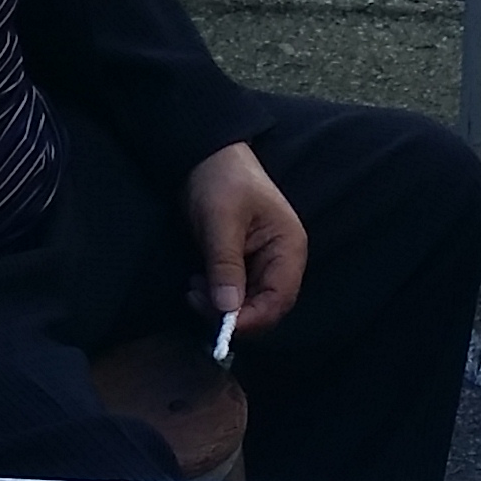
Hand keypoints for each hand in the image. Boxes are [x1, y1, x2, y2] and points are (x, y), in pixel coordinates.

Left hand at [183, 143, 306, 333]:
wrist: (205, 155)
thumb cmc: (221, 179)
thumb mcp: (221, 221)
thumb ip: (226, 265)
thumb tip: (227, 309)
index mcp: (288, 248)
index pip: (279, 299)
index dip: (252, 318)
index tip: (220, 325)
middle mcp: (282, 260)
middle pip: (265, 307)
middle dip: (232, 312)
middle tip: (196, 300)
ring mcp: (263, 262)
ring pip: (247, 303)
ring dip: (220, 305)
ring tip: (192, 288)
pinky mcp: (244, 263)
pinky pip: (235, 292)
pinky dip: (216, 295)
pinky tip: (196, 284)